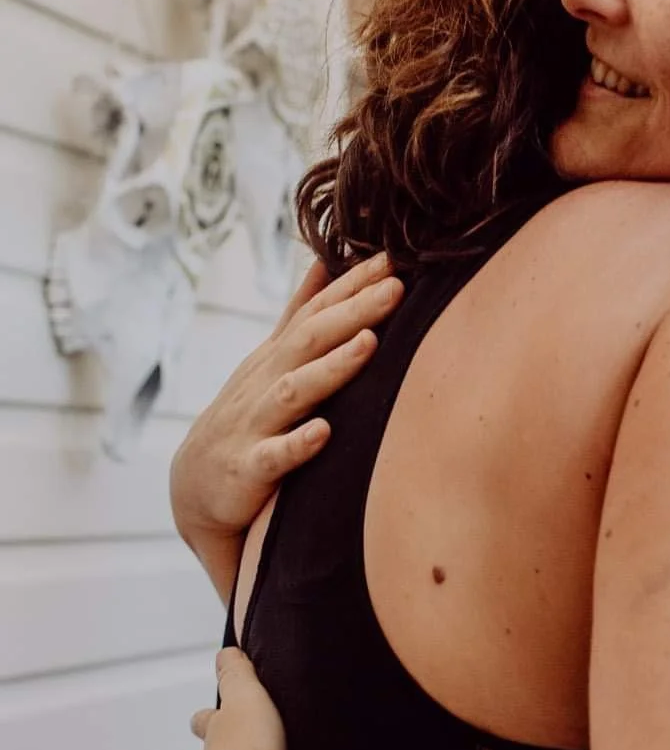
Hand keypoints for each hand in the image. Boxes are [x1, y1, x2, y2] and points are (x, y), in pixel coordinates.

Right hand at [170, 253, 404, 576]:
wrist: (193, 490)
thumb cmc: (246, 419)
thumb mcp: (268, 361)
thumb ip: (297, 315)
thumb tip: (323, 264)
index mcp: (275, 358)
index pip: (315, 313)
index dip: (351, 286)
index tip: (391, 259)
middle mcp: (264, 384)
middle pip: (309, 341)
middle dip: (352, 313)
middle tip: (394, 287)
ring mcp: (255, 426)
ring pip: (294, 392)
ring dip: (331, 368)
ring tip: (368, 344)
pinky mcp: (247, 471)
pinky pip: (273, 457)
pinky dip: (297, 444)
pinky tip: (323, 433)